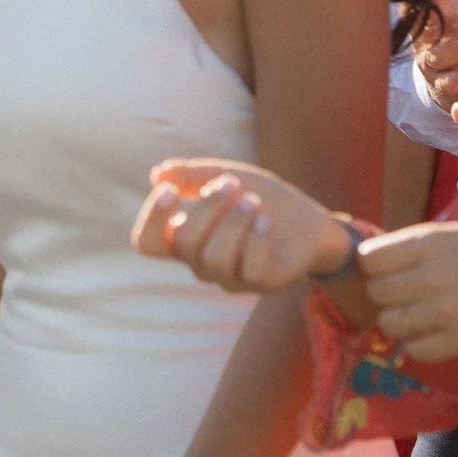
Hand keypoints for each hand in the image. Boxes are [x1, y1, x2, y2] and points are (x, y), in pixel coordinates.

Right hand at [131, 158, 347, 294]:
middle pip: (185, 243)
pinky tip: (267, 221)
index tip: (170, 189)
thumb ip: (191, 175)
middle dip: (207, 207)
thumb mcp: (224, 177)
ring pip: (214, 259)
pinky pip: (249, 269)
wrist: (309, 222)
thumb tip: (158, 173)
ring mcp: (230, 277)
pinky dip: (256, 240)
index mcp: (186, 238)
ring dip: (233, 224)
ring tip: (253, 201)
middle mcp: (201, 263)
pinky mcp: (261, 283)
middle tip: (231, 183)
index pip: (148, 243)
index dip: (152, 219)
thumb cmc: (259, 199)